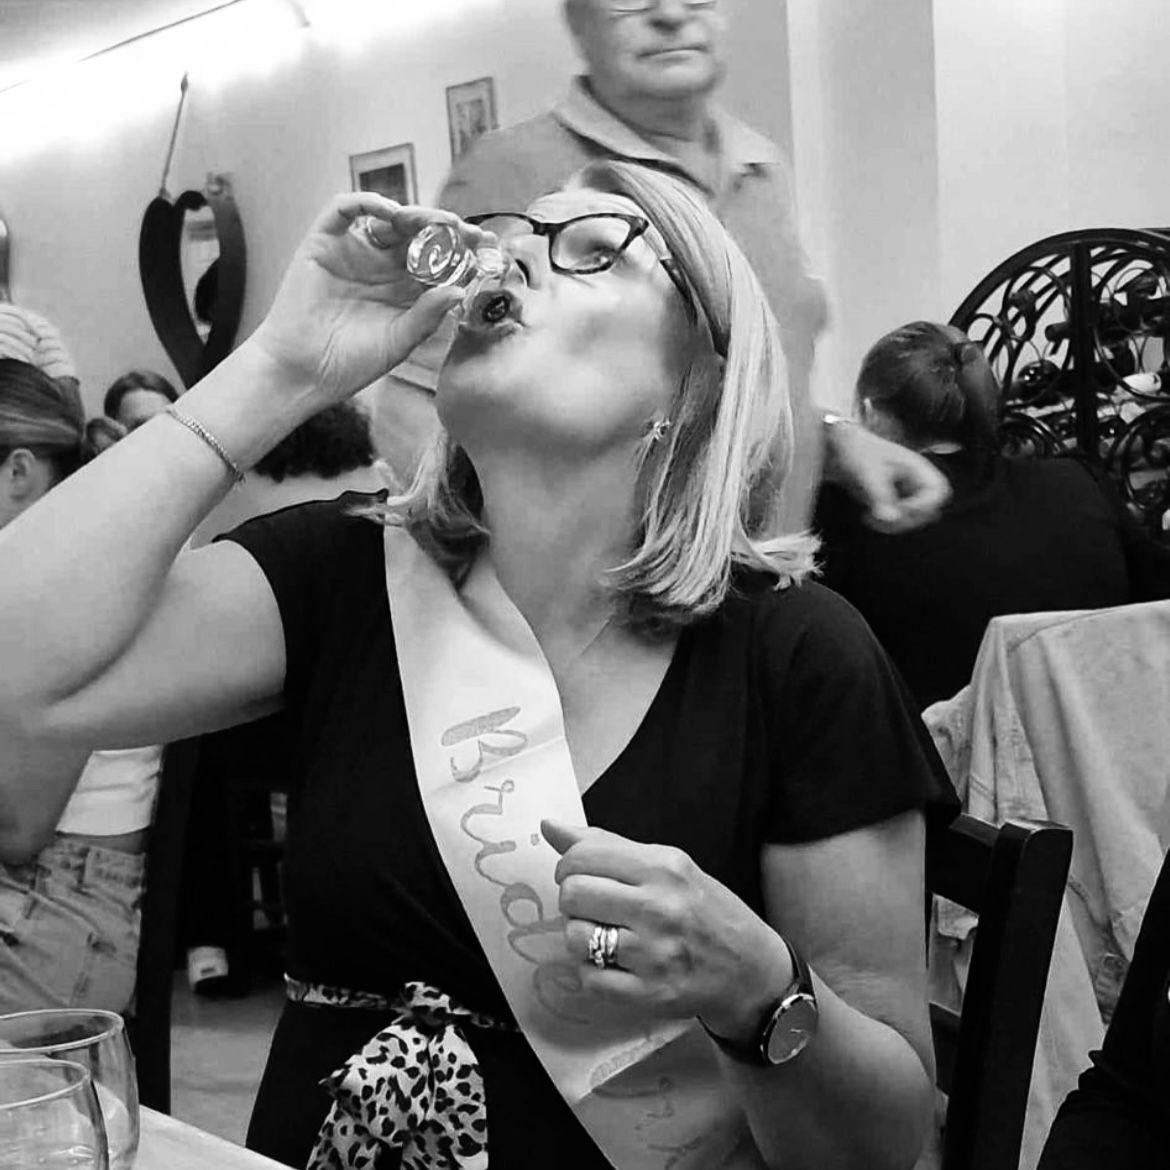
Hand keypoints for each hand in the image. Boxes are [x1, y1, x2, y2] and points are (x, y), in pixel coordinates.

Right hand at [250, 193, 496, 404]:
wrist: (304, 371)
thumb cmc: (351, 362)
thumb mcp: (399, 341)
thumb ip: (427, 315)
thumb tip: (459, 290)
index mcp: (406, 288)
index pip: (439, 261)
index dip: (463, 253)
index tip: (487, 250)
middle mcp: (383, 265)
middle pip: (420, 235)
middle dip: (446, 230)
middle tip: (468, 232)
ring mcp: (354, 251)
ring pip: (389, 219)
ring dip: (415, 214)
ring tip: (437, 222)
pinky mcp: (324, 242)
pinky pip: (343, 210)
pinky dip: (367, 203)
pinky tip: (391, 213)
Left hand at [543, 821, 791, 1041]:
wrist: (750, 969)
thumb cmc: (704, 910)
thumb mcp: (669, 864)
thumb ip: (608, 845)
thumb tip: (551, 825)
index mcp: (664, 867)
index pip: (582, 855)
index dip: (569, 865)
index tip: (579, 874)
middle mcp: (659, 908)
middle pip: (572, 894)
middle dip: (574, 899)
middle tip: (594, 906)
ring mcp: (654, 955)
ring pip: (575, 937)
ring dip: (582, 936)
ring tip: (606, 935)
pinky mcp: (649, 995)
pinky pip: (588, 978)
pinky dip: (594, 971)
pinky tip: (616, 964)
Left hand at [822, 418, 950, 532]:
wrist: (842, 449)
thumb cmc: (858, 453)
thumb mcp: (868, 473)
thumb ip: (880, 495)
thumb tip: (890, 518)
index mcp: (918, 468)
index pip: (939, 492)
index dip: (924, 504)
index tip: (900, 506)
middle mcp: (916, 481)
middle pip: (929, 511)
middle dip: (907, 518)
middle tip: (882, 515)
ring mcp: (906, 493)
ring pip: (913, 520)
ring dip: (894, 525)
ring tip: (870, 517)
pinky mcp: (893, 503)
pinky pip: (898, 521)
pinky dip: (885, 524)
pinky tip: (868, 517)